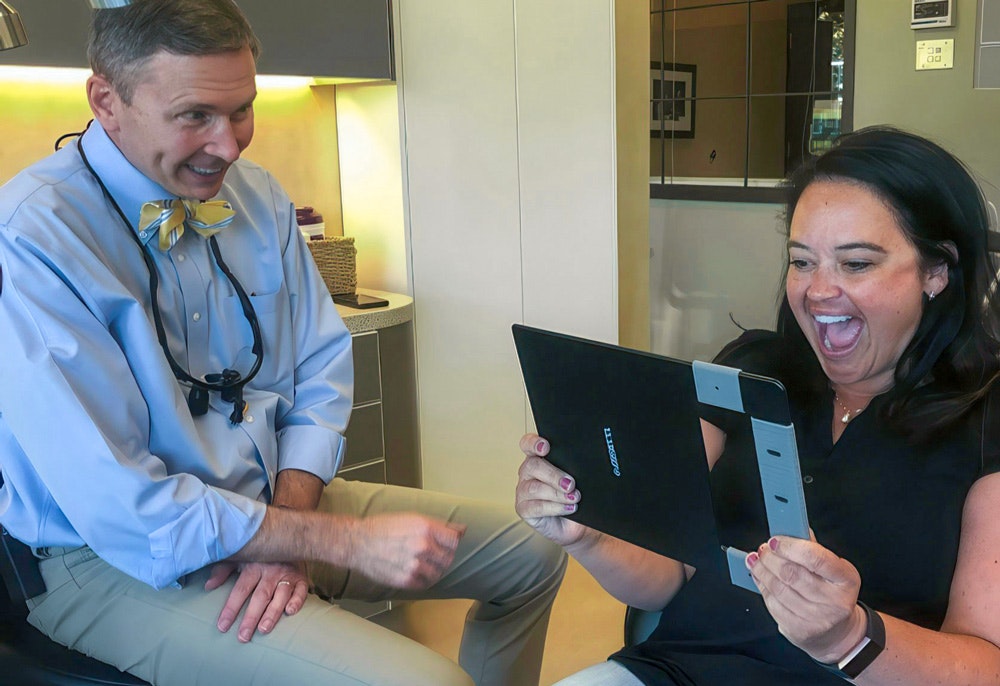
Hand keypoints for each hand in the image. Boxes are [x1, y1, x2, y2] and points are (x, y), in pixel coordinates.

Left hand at [206, 560, 308, 642]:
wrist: (289, 539)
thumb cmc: (259, 554)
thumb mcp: (239, 557)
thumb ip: (223, 570)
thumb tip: (208, 586)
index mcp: (253, 566)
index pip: (240, 590)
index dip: (231, 608)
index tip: (222, 626)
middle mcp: (271, 571)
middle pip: (260, 596)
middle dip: (251, 617)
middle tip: (243, 636)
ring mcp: (287, 575)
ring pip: (280, 595)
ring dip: (273, 612)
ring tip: (264, 629)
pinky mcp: (301, 578)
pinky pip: (301, 590)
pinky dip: (297, 600)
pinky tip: (290, 612)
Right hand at [347, 513, 466, 589]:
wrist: (358, 542)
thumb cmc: (384, 527)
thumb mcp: (412, 518)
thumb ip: (439, 525)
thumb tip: (462, 529)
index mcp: (425, 528)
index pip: (454, 540)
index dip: (451, 543)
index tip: (445, 544)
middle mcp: (422, 546)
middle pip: (448, 558)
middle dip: (443, 557)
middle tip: (431, 555)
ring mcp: (414, 565)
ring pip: (438, 573)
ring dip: (434, 570)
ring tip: (422, 564)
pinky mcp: (406, 580)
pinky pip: (425, 584)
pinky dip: (423, 580)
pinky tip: (414, 571)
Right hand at [515, 433, 588, 546]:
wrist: (577, 522)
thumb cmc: (575, 495)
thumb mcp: (579, 476)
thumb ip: (576, 465)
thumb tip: (585, 461)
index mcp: (539, 457)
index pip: (528, 444)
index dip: (534, 443)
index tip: (546, 447)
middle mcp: (528, 472)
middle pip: (533, 466)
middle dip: (554, 475)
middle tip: (571, 484)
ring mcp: (523, 490)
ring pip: (534, 488)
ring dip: (557, 494)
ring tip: (574, 498)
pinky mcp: (524, 509)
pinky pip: (536, 507)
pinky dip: (555, 508)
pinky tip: (568, 509)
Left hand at [746, 535, 865, 662]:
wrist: (837, 631)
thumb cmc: (832, 592)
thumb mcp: (833, 569)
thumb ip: (813, 548)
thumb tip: (791, 527)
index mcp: (846, 579)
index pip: (816, 557)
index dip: (790, 546)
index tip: (775, 540)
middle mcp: (834, 601)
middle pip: (792, 573)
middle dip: (771, 558)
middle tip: (763, 549)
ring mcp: (817, 619)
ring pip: (779, 589)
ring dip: (762, 570)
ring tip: (756, 560)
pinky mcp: (800, 631)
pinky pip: (773, 604)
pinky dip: (762, 587)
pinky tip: (760, 577)